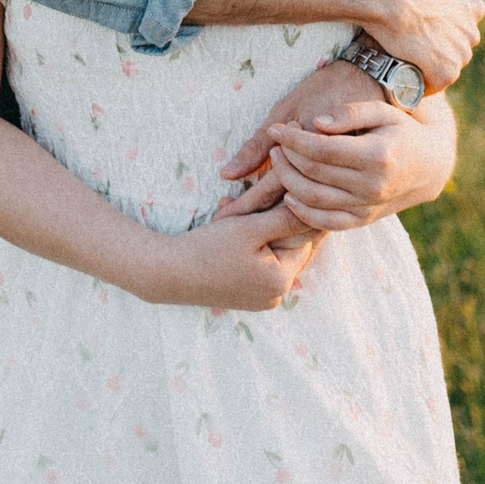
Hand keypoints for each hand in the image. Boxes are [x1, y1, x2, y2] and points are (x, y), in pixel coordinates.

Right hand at [134, 206, 321, 310]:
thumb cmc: (207, 248)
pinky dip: (252, 241)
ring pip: (274, 252)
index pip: (306, 237)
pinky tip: (234, 220)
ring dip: (264, 227)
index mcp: (281, 280)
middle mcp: (275, 294)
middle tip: (276, 188)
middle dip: (280, 217)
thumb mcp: (249, 227)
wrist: (166, 273)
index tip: (300, 186)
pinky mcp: (245, 294)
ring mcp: (260, 297)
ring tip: (248, 203)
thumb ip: (285, 218)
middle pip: (291, 246)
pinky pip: (259, 262)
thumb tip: (318, 207)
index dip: (302, 209)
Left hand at [265, 98, 455, 230]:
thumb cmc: (400, 131)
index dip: (292, 139)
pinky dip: (302, 212)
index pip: (321, 149)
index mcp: (376, 155)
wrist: (428, 166)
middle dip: (286, 157)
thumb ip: (349, 113)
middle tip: (275, 142)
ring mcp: (367, 206)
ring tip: (278, 161)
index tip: (276, 128)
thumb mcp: (381, 111)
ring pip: (313, 200)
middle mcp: (372, 185)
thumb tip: (315, 123)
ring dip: (287, 181)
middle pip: (313, 174)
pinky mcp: (362, 220)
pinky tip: (289, 195)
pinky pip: (325, 222)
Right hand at [359, 0, 480, 91]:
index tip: (423, 25)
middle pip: (457, 48)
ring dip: (428, 67)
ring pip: (447, 67)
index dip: (443, 26)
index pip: (464, 23)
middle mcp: (470, 28)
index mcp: (469, 4)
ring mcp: (458, 51)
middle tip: (408, 46)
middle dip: (437, 49)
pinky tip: (403, 74)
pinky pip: (436, 84)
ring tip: (403, 60)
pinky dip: (420, 83)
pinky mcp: (444, 69)